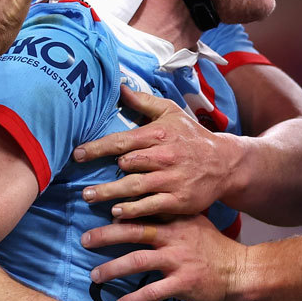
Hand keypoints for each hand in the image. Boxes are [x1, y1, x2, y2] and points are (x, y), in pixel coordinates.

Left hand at [77, 85, 237, 218]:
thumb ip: (143, 101)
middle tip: (82, 186)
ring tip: (90, 197)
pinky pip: (152, 206)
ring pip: (135, 187)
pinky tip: (117, 214)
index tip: (77, 154)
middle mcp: (164, 157)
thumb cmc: (191, 136)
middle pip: (126, 166)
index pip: (122, 141)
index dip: (97, 148)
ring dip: (110, 194)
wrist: (224, 162)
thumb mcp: (171, 113)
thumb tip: (119, 86)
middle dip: (104, 176)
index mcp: (158, 135)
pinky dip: (133, 211)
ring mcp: (172, 179)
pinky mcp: (179, 199)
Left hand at [82, 214, 245, 300]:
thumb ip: (169, 215)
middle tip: (83, 240)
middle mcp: (173, 236)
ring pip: (137, 261)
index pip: (142, 210)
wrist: (239, 270)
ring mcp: (178, 260)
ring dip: (112, 268)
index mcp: (174, 219)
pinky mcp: (183, 283)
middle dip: (105, 235)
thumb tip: (141, 207)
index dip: (118, 209)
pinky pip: (152, 292)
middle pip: (132, 231)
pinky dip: (133, 299)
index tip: (97, 207)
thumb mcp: (193, 222)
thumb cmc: (213, 246)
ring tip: (94, 275)